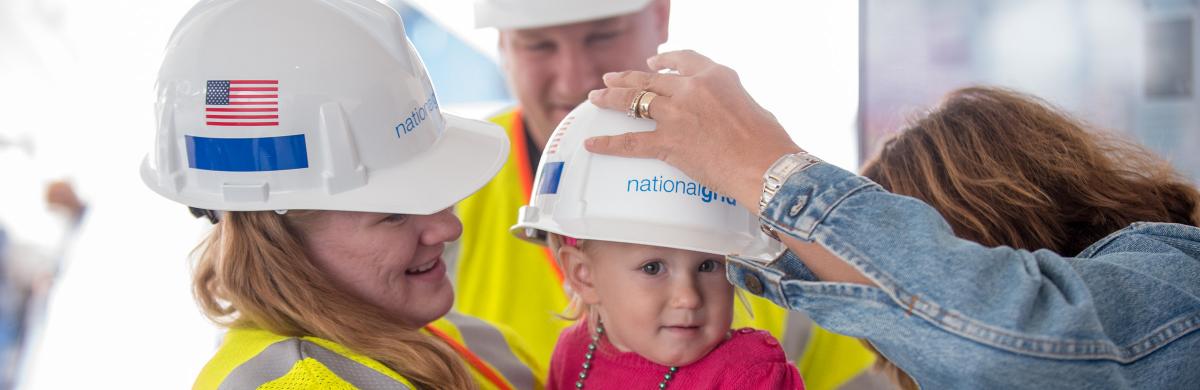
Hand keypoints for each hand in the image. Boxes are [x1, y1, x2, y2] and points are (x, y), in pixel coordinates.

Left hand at [585, 50, 801, 211]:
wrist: (764, 164)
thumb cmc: (767, 143)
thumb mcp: (751, 107)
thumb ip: (729, 104)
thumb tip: (724, 115)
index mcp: (715, 76)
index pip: (684, 60)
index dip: (665, 61)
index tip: (654, 62)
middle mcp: (691, 89)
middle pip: (650, 79)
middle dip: (627, 78)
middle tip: (611, 78)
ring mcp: (676, 114)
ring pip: (634, 101)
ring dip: (611, 98)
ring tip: (596, 97)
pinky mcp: (668, 142)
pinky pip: (630, 142)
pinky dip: (609, 143)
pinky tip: (593, 143)